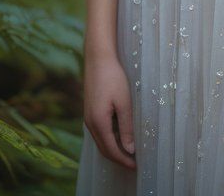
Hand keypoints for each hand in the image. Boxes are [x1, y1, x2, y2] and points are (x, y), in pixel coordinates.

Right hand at [83, 50, 136, 169]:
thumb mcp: (124, 102)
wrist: (98, 58)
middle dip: (118, 158)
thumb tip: (129, 149)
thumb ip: (126, 127)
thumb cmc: (113, 77)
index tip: (135, 165)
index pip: (111, 150)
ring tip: (128, 152)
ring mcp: (88, 117)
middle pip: (104, 149)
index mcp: (98, 122)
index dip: (123, 160)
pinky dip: (109, 139)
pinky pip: (99, 132)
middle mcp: (90, 123)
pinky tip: (119, 136)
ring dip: (113, 149)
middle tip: (133, 163)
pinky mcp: (89, 111)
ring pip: (100, 141)